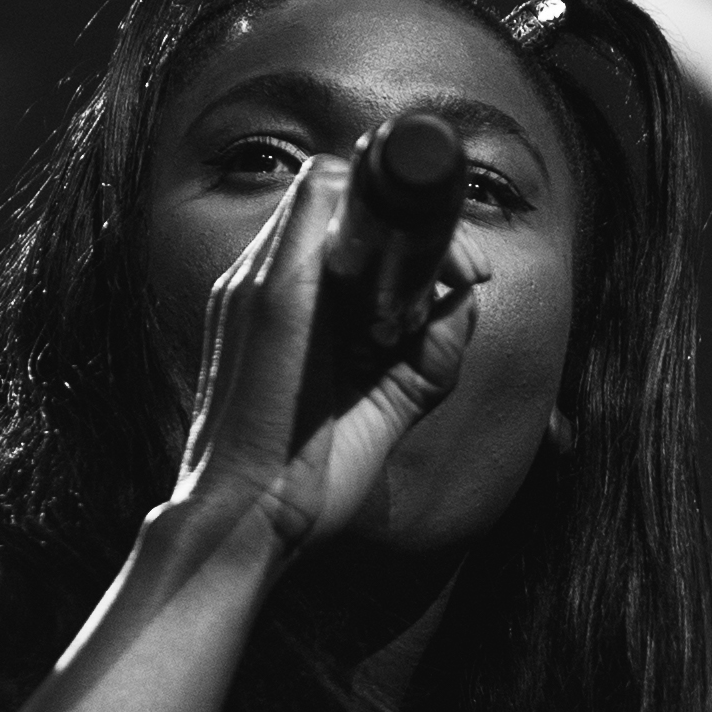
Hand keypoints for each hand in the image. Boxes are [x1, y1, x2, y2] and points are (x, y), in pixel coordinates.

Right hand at [169, 154, 486, 556]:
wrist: (244, 525)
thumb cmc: (306, 479)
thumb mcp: (389, 403)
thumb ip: (429, 350)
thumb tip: (467, 298)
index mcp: (281, 303)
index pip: (340, 220)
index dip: (404, 231)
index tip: (458, 273)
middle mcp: (260, 279)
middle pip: (341, 193)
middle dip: (416, 219)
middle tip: (465, 270)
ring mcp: (256, 281)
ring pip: (332, 187)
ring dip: (401, 219)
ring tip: (446, 273)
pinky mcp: (269, 295)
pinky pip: (322, 207)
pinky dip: (381, 225)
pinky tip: (418, 280)